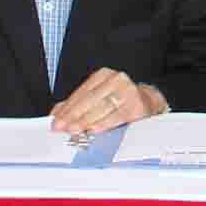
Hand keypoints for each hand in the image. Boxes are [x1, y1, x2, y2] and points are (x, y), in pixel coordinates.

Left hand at [46, 69, 167, 138]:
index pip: (81, 92)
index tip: (56, 120)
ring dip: (86, 120)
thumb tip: (57, 114)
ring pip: (102, 107)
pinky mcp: (137, 105)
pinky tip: (94, 129)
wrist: (149, 102)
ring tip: (74, 130)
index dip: (67, 107)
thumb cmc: (120, 101)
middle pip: (90, 99)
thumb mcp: (99, 97)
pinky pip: (117, 116)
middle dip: (73, 115)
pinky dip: (104, 123)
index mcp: (103, 75)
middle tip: (62, 127)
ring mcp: (128, 91)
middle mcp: (116, 80)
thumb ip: (77, 104)